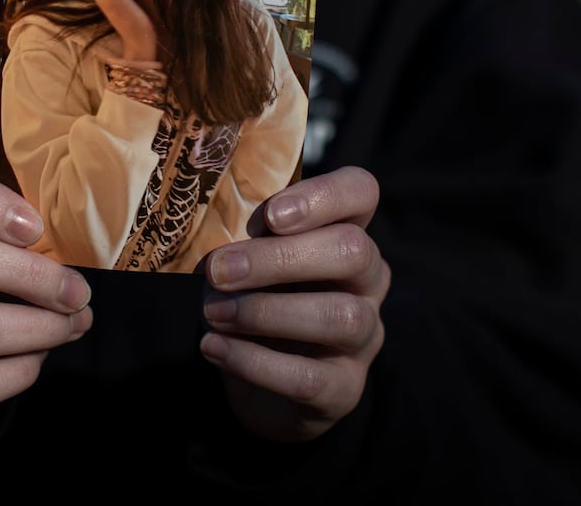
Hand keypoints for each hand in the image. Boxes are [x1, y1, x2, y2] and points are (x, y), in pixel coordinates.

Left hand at [198, 166, 388, 442]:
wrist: (258, 387)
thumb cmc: (252, 302)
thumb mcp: (243, 264)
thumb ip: (239, 245)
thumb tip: (215, 251)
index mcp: (343, 232)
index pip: (360, 192)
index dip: (324, 196)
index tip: (271, 214)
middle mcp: (367, 280)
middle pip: (352, 251)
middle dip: (278, 259)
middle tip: (218, 270)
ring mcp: (364, 335)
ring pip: (339, 316)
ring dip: (265, 313)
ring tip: (213, 313)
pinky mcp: (345, 388)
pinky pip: (309, 377)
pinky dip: (252, 361)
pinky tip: (213, 347)